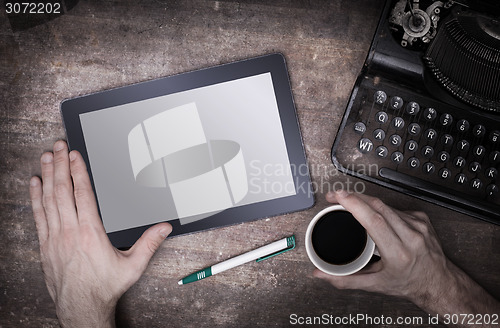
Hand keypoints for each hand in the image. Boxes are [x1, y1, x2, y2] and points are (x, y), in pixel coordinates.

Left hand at [29, 140, 171, 327]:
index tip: (75, 155)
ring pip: (49, 200)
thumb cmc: (104, 287)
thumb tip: (164, 227)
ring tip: (47, 157)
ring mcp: (54, 238)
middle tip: (58, 146)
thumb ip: (149, 244)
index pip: (83, 194)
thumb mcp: (132, 266)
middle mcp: (70, 232)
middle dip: (60, 165)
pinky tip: (35, 184)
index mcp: (91, 233)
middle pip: (63, 191)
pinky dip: (36, 197)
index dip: (78, 171)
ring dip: (47, 176)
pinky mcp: (45, 246)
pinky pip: (39, 216)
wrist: (81, 307)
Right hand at [314, 190, 498, 326]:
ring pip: (385, 204)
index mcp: (398, 253)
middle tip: (336, 195)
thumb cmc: (409, 283)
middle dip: (353, 197)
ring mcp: (418, 225)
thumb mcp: (375, 285)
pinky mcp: (421, 218)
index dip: (355, 204)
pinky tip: (374, 215)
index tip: (339, 197)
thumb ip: (344, 279)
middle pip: (377, 206)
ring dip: (364, 201)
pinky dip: (380, 208)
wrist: (438, 282)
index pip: (375, 220)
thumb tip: (320, 274)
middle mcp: (411, 236)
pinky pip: (394, 207)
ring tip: (349, 203)